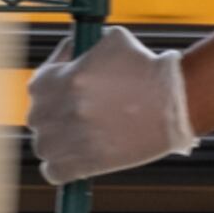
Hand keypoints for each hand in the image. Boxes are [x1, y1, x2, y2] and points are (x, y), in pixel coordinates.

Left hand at [26, 29, 194, 185]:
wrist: (173, 102)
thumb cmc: (143, 67)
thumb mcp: (108, 40)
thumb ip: (78, 47)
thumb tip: (67, 55)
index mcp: (48, 81)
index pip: (40, 86)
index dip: (58, 86)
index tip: (74, 90)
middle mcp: (48, 112)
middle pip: (41, 118)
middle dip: (59, 115)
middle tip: (87, 113)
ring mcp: (60, 142)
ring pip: (45, 146)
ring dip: (60, 142)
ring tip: (89, 134)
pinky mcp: (77, 167)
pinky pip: (53, 172)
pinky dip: (63, 167)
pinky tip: (81, 157)